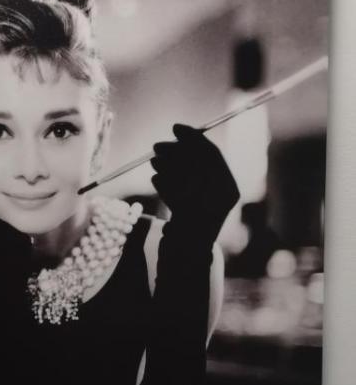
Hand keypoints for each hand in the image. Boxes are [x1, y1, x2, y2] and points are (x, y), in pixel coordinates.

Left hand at [151, 124, 238, 241]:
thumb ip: (197, 167)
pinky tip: (156, 180)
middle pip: (195, 163)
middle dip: (174, 149)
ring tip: (154, 161)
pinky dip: (161, 183)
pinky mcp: (185, 222)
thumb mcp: (202, 192)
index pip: (213, 155)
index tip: (176, 127)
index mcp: (230, 191)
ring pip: (180, 176)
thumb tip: (179, 136)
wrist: (190, 256)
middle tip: (156, 145)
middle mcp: (222, 201)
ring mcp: (205, 212)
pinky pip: (170, 193)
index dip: (193, 138)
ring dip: (164, 165)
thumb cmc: (195, 219)